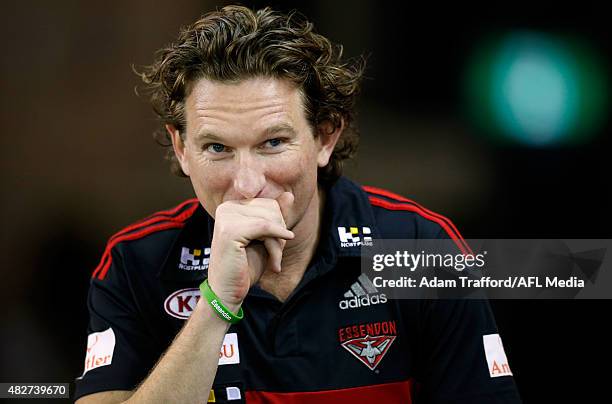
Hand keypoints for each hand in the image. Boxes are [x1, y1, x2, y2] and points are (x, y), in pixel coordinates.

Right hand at [206, 192, 294, 308]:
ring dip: (277, 243)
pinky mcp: (229, 230)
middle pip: (272, 209)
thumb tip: (289, 195)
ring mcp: (226, 217)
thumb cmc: (246, 266)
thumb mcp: (266, 239)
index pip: (270, 204)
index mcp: (233, 207)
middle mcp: (226, 207)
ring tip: (273, 261)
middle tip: (276, 255)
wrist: (228, 291)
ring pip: (269, 219)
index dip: (279, 225)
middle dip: (279, 232)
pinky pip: (264, 226)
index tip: (276, 245)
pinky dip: (276, 242)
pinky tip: (276, 260)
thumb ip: (276, 217)